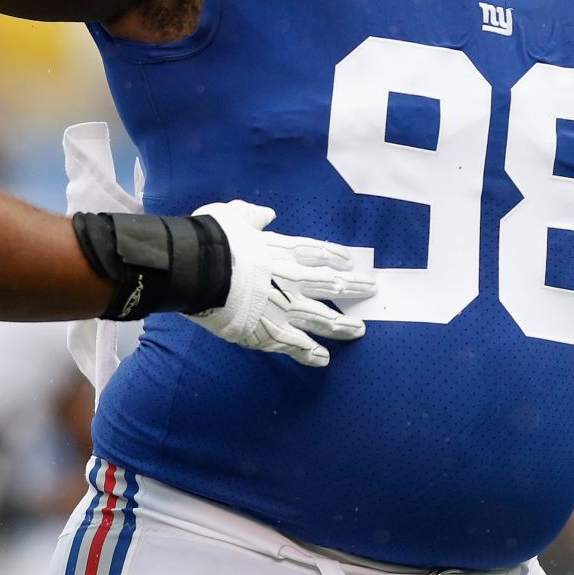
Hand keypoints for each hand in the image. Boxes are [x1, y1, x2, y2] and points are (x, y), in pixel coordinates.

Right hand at [188, 201, 373, 366]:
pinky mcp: (272, 333)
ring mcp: (286, 308)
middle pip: (331, 285)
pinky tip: (324, 360)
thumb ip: (251, 216)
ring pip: (323, 319)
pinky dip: (311, 354)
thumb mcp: (232, 216)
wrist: (202, 271)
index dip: (335, 256)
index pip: (316, 252)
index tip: (351, 261)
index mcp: (282, 250)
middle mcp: (292, 279)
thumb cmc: (214, 239)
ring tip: (360, 330)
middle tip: (371, 290)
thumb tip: (266, 214)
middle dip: (353, 287)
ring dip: (343, 325)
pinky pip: (297, 346)